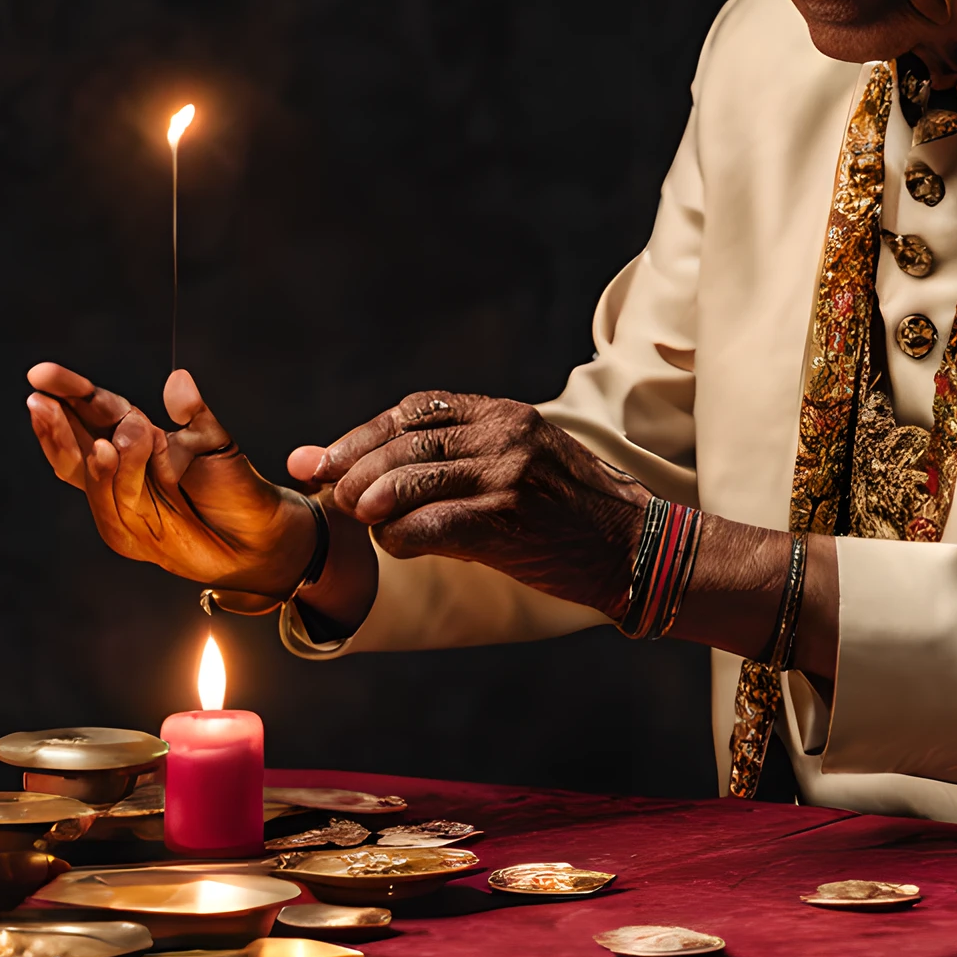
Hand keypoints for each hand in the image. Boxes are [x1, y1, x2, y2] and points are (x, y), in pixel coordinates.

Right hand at [26, 363, 317, 596]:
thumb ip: (194, 414)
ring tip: (110, 441)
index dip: (68, 389)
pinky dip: (109, 479)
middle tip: (39, 400)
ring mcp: (120, 501)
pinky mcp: (127, 535)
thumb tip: (178, 378)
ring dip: (97, 456)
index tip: (40, 374)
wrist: (254, 539)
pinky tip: (107, 453)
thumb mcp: (216, 442)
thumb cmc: (234, 485)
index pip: (94, 407)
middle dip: (56, 422)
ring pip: (91, 474)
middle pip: (76, 441)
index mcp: (137, 434)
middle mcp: (121, 467)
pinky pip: (112, 504)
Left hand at [292, 392, 642, 618]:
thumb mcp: (521, 459)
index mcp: (504, 413)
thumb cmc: (568, 511)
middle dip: (354, 467)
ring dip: (371, 502)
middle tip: (330, 492)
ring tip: (357, 517)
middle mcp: (504, 434)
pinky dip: (401, 537)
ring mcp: (508, 475)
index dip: (362, 435)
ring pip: (411, 480)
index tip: (323, 457)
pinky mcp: (509, 520)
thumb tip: (374, 471)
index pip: (414, 410)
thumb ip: (457, 457)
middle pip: (405, 441)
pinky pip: (431, 525)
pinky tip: (395, 546)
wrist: (634, 546)